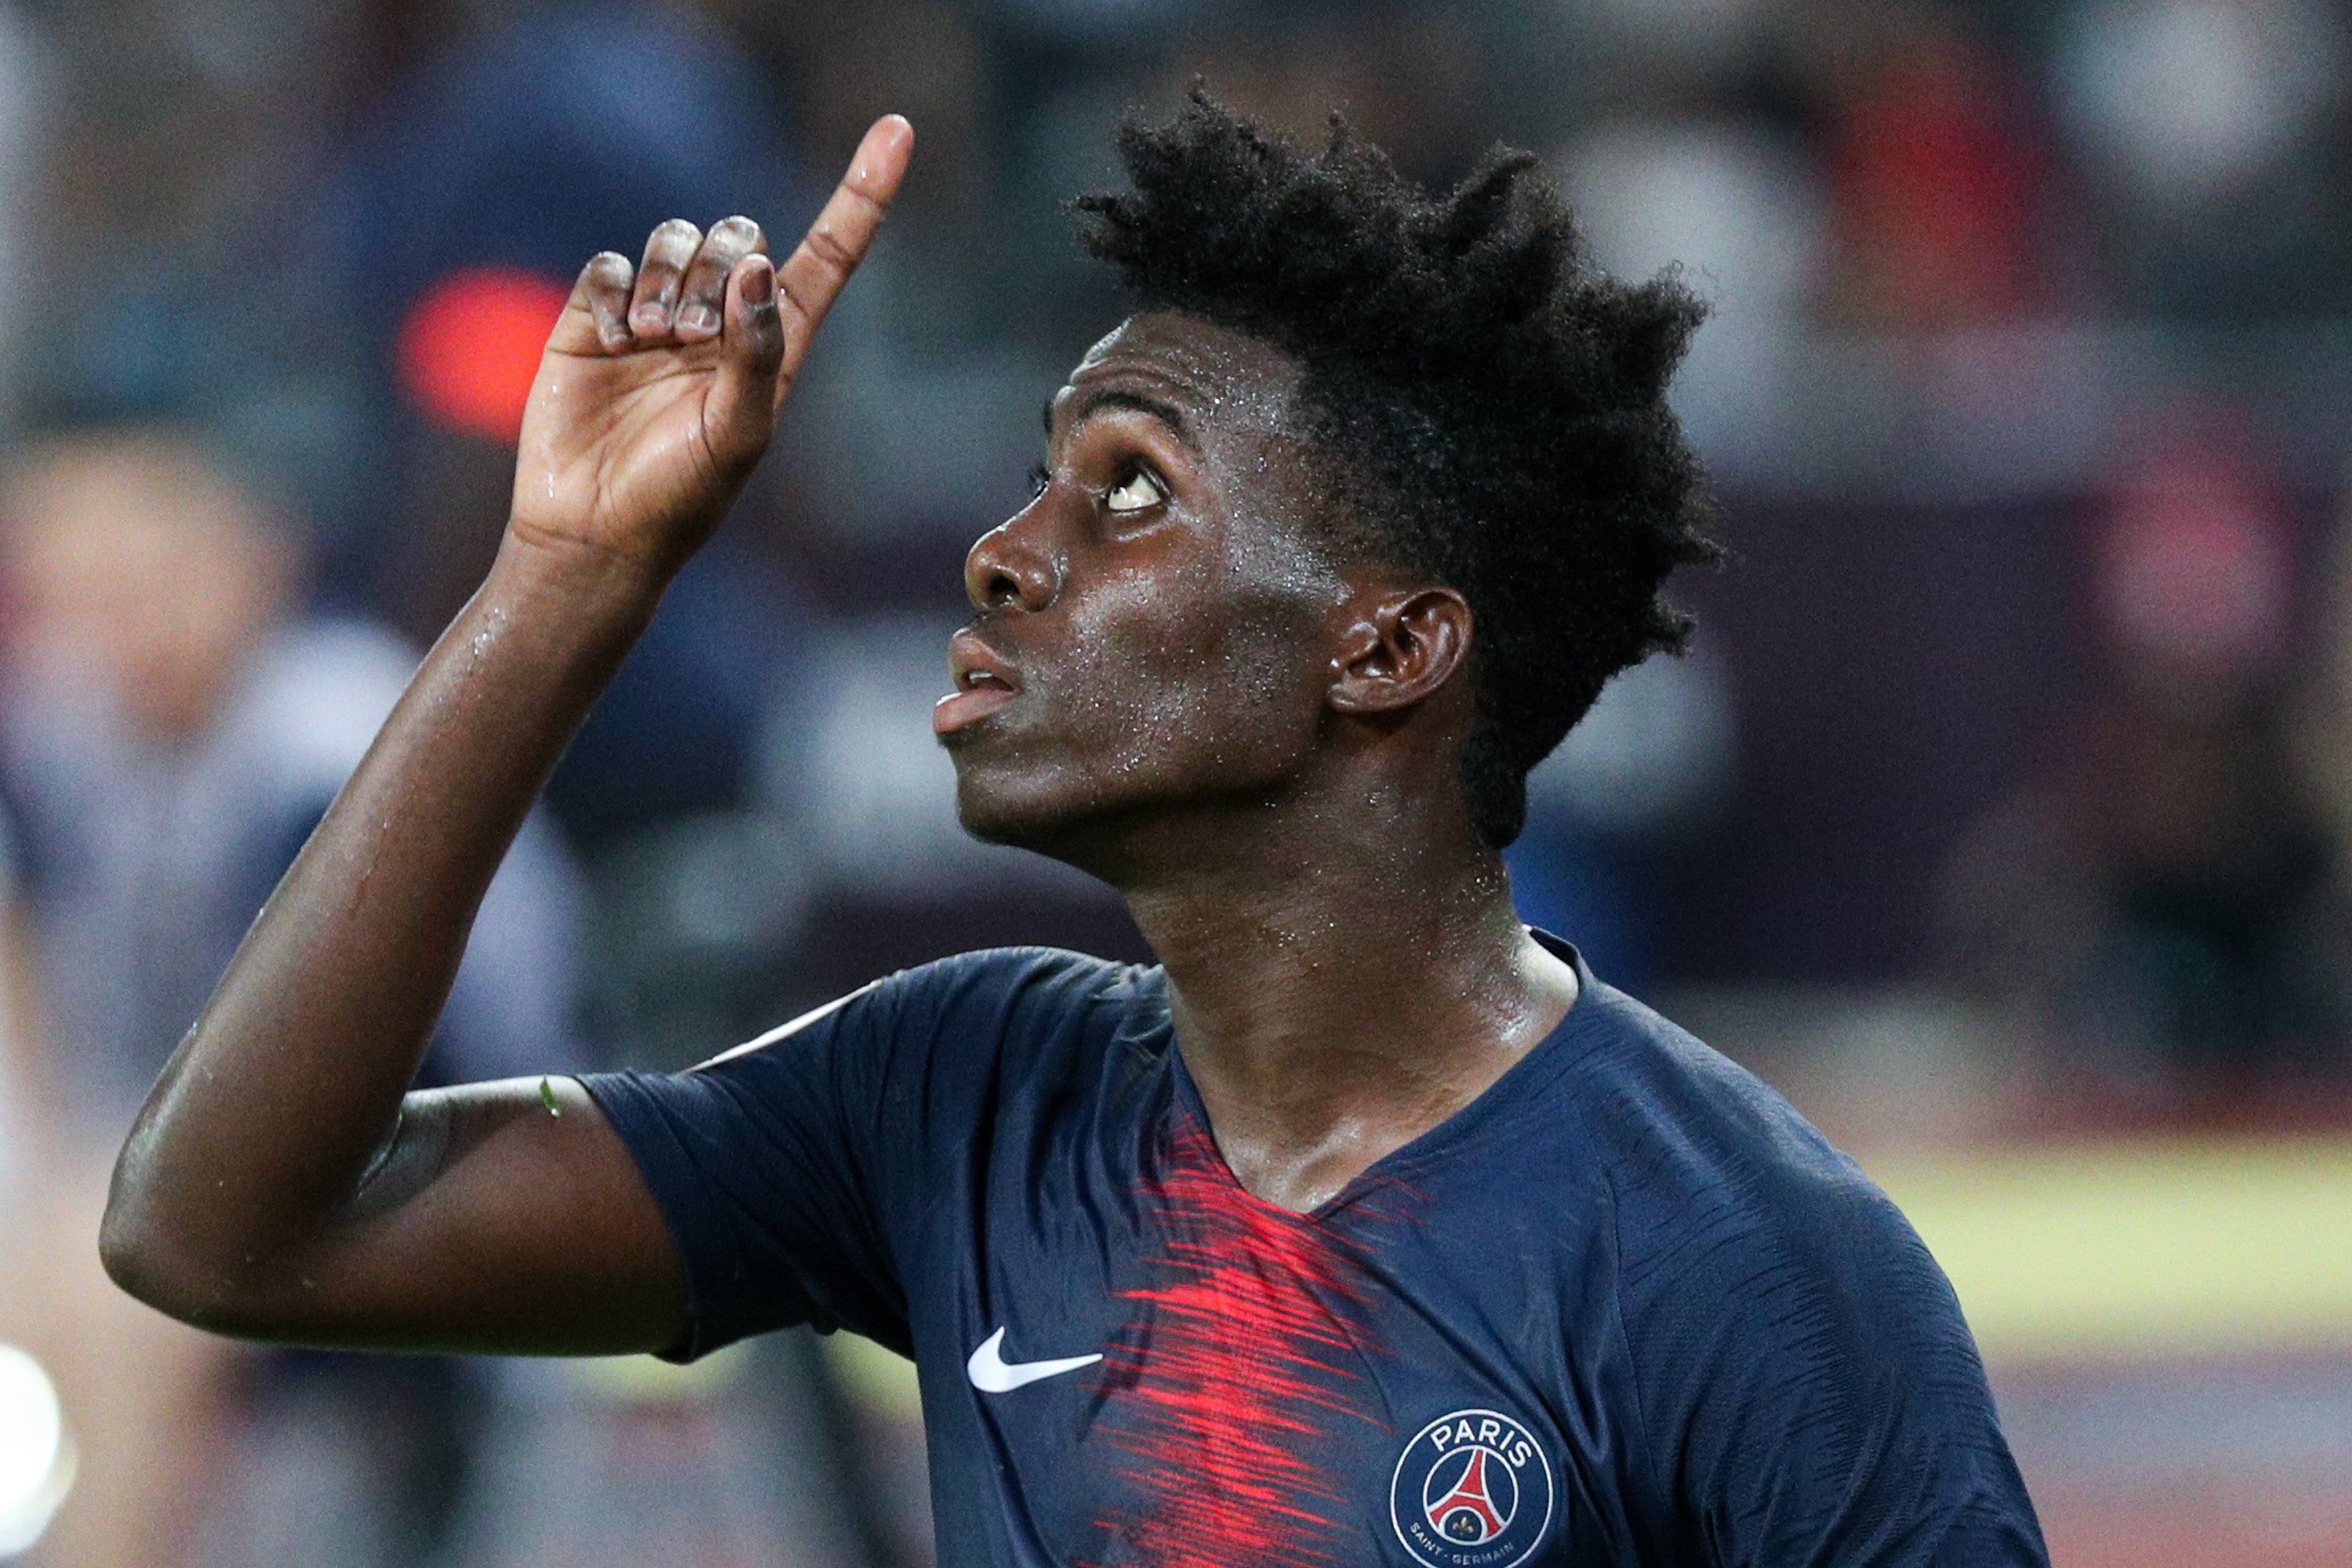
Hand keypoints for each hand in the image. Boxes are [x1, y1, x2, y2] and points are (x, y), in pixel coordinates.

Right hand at [509, 115, 912, 576]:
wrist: (593, 533)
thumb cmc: (681, 500)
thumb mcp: (738, 436)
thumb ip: (756, 352)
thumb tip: (760, 266)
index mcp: (774, 347)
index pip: (827, 258)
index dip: (861, 196)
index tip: (897, 132)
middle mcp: (721, 322)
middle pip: (741, 234)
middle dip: (723, 267)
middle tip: (693, 336)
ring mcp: (657, 316)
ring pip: (676, 237)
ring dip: (669, 279)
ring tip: (652, 340)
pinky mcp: (593, 317)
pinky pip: (612, 263)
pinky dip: (615, 292)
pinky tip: (612, 342)